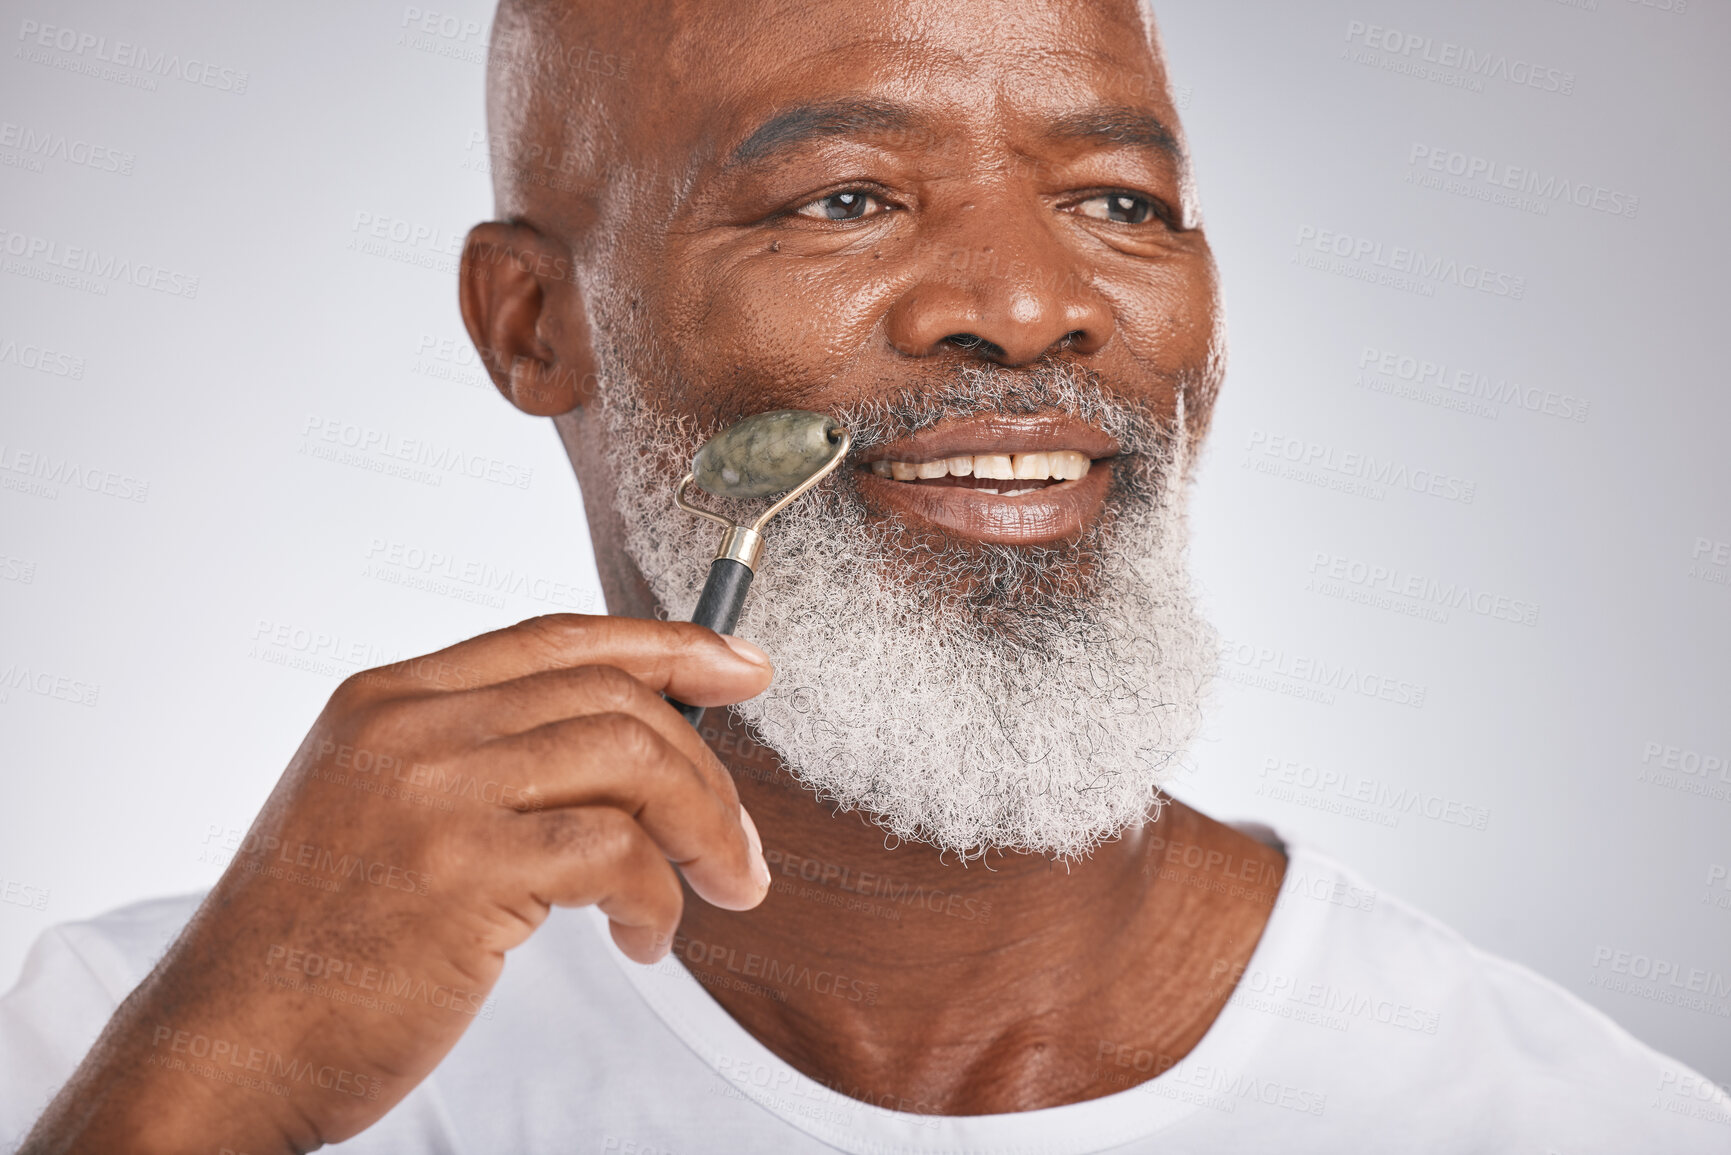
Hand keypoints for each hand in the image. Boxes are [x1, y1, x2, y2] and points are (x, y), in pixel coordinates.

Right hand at [22, 615, 773, 1154]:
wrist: (223, 1048)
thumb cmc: (313, 948)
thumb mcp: (377, 812)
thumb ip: (478, 762)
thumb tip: (625, 755)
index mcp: (390, 700)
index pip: (558, 637)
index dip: (665, 643)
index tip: (741, 667)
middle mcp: (410, 725)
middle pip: (613, 695)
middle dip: (705, 767)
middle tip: (739, 844)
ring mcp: (433, 791)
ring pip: (631, 759)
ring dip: (705, 827)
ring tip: (719, 887)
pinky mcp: (462, 869)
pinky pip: (616, 853)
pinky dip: (658, 898)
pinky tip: (644, 940)